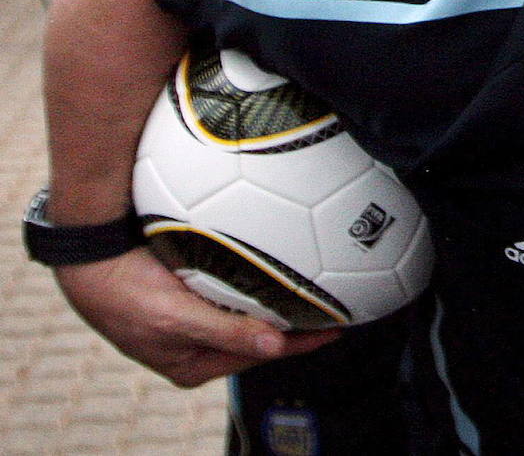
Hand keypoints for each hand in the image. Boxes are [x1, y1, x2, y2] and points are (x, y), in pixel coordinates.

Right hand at [55, 248, 340, 386]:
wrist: (89, 259)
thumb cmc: (124, 295)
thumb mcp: (177, 318)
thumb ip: (227, 332)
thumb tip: (274, 346)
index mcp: (193, 364)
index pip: (260, 354)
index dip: (300, 342)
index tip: (335, 328)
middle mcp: (197, 345)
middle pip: (257, 335)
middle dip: (292, 323)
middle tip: (331, 306)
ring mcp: (194, 318)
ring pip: (247, 313)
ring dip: (276, 302)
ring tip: (313, 290)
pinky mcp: (190, 292)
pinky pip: (232, 291)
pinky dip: (256, 283)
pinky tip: (276, 269)